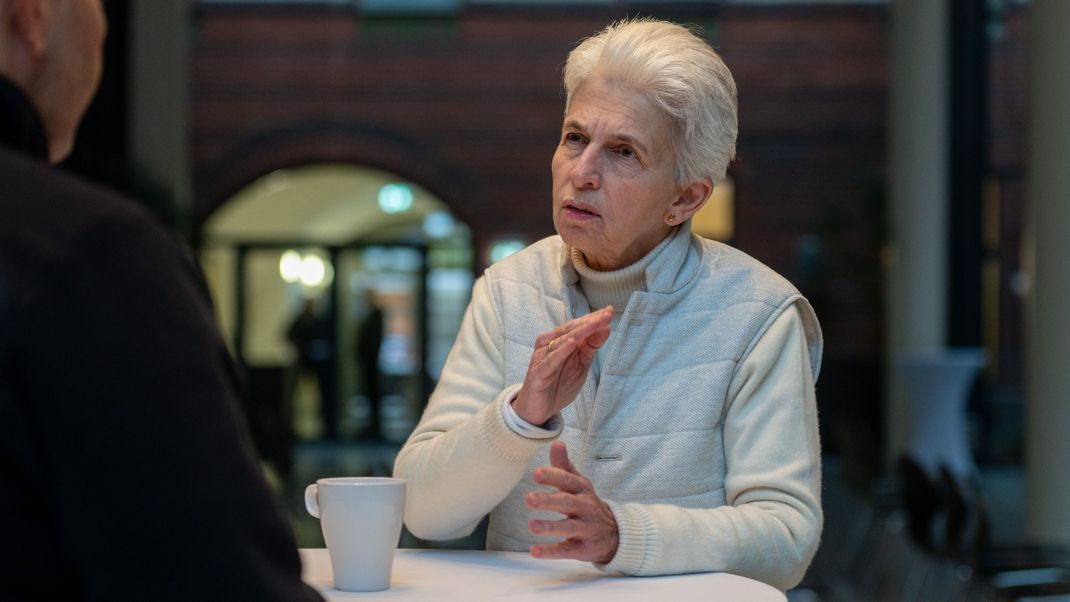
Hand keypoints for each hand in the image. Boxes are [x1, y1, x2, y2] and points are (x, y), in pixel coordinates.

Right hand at [511, 307, 611, 424]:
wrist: (539, 409)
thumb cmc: (558, 383)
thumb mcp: (581, 364)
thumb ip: (591, 346)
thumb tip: (606, 326)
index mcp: (559, 340)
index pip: (578, 325)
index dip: (594, 318)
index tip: (610, 311)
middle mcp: (548, 344)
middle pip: (571, 330)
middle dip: (590, 322)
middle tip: (607, 315)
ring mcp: (542, 357)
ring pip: (562, 341)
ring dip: (580, 332)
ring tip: (594, 324)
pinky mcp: (538, 372)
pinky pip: (551, 360)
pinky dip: (561, 351)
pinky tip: (572, 343)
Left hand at [526, 441, 618, 563]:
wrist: (615, 534)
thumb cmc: (587, 503)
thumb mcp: (579, 484)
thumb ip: (564, 466)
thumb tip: (556, 442)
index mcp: (582, 489)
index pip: (567, 481)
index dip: (553, 477)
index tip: (536, 473)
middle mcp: (585, 508)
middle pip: (566, 503)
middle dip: (548, 501)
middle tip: (528, 499)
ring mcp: (585, 529)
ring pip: (567, 527)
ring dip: (549, 527)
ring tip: (531, 526)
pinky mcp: (582, 549)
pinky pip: (566, 550)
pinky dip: (550, 552)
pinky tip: (534, 551)